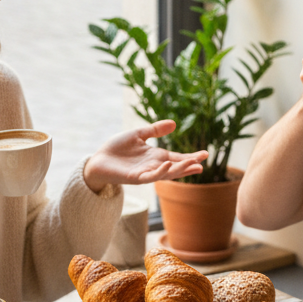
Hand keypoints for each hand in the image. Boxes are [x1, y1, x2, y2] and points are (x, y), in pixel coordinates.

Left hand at [83, 121, 208, 190]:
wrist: (98, 159)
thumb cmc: (117, 148)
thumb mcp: (138, 134)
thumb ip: (155, 130)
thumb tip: (174, 124)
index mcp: (156, 156)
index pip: (177, 158)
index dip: (190, 157)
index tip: (204, 154)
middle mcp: (153, 166)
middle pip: (176, 167)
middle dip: (189, 165)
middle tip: (203, 161)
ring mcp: (145, 173)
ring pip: (166, 173)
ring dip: (180, 169)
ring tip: (193, 164)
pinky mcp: (135, 178)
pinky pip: (150, 175)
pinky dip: (160, 171)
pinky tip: (167, 164)